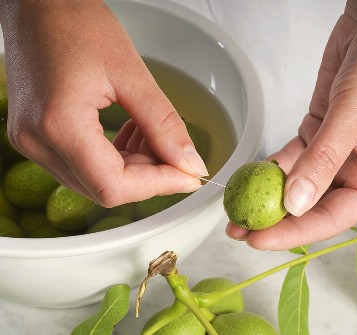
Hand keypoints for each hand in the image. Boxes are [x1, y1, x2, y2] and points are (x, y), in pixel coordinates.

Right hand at [0, 0, 207, 206]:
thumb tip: (189, 164)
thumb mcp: (131, 73)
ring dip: (134, 167)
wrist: (35, 3)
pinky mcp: (36, 136)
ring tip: (152, 133)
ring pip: (95, 181)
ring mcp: (32, 141)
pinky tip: (132, 132)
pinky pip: (83, 165)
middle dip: (150, 175)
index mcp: (59, 125)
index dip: (159, 185)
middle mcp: (37, 142)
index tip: (189, 175)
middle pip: (105, 188)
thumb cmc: (75, 22)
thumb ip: (164, 125)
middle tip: (176, 152)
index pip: (114, 186)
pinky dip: (115, 158)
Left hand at [227, 0, 356, 249]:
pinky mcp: (316, 134)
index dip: (294, 233)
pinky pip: (289, 159)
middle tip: (239, 227)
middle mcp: (354, 171)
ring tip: (235, 208)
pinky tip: (248, 177)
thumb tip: (295, 203)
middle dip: (274, 220)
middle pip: (310, 206)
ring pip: (296, 184)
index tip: (259, 238)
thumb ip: (322, 162)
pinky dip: (269, 168)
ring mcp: (332, 154)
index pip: (331, 218)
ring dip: (266, 196)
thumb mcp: (353, 117)